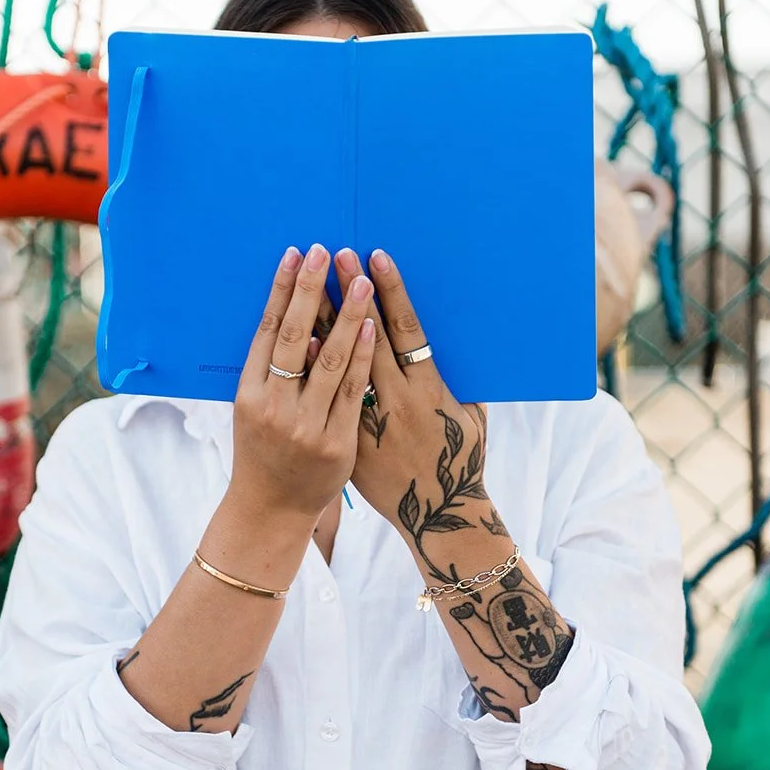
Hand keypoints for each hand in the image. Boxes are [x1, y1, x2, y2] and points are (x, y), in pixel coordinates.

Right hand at [229, 243, 375, 528]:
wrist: (272, 510)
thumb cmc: (265, 453)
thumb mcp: (254, 411)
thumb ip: (273, 372)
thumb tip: (304, 325)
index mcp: (249, 394)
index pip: (267, 331)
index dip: (282, 291)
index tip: (296, 255)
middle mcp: (274, 407)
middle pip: (296, 337)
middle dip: (310, 291)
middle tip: (325, 251)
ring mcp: (306, 427)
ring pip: (329, 360)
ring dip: (346, 315)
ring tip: (360, 279)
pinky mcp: (337, 444)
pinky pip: (353, 391)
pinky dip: (361, 356)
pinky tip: (372, 326)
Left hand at [331, 249, 496, 581]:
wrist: (434, 516)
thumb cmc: (460, 462)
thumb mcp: (472, 419)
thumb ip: (458, 381)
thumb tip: (451, 343)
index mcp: (429, 392)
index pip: (404, 330)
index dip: (390, 291)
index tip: (378, 258)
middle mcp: (394, 404)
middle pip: (362, 337)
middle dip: (347, 292)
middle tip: (335, 253)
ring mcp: (361, 423)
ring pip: (334, 362)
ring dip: (321, 317)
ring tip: (309, 280)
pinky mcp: (340, 439)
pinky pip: (318, 396)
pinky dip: (308, 364)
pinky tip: (296, 333)